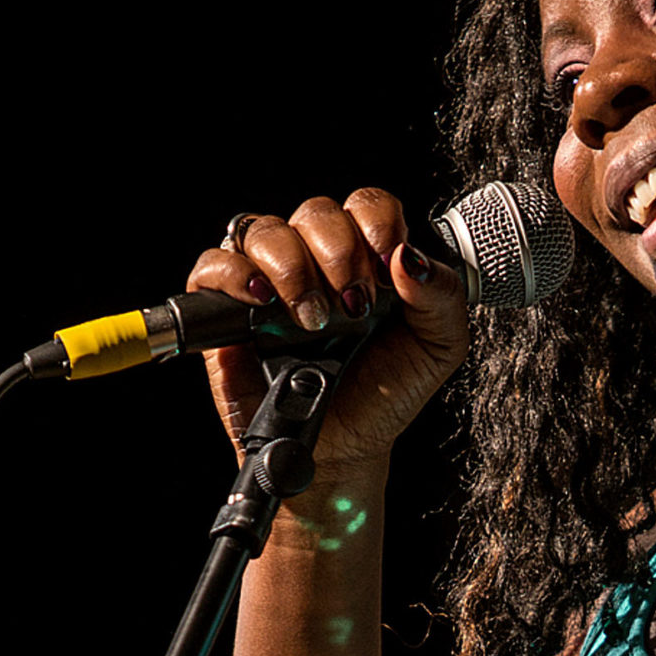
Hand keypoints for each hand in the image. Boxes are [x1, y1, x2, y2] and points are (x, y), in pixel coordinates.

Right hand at [185, 188, 467, 468]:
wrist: (345, 450)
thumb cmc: (385, 395)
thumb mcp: (437, 348)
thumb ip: (441, 295)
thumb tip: (409, 256)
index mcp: (367, 257)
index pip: (366, 205)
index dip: (376, 225)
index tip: (387, 271)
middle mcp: (316, 261)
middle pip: (316, 212)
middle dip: (339, 254)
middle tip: (354, 308)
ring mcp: (269, 282)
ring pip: (265, 230)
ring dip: (293, 268)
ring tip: (314, 320)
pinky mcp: (226, 310)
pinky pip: (213, 265)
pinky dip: (235, 275)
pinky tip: (262, 303)